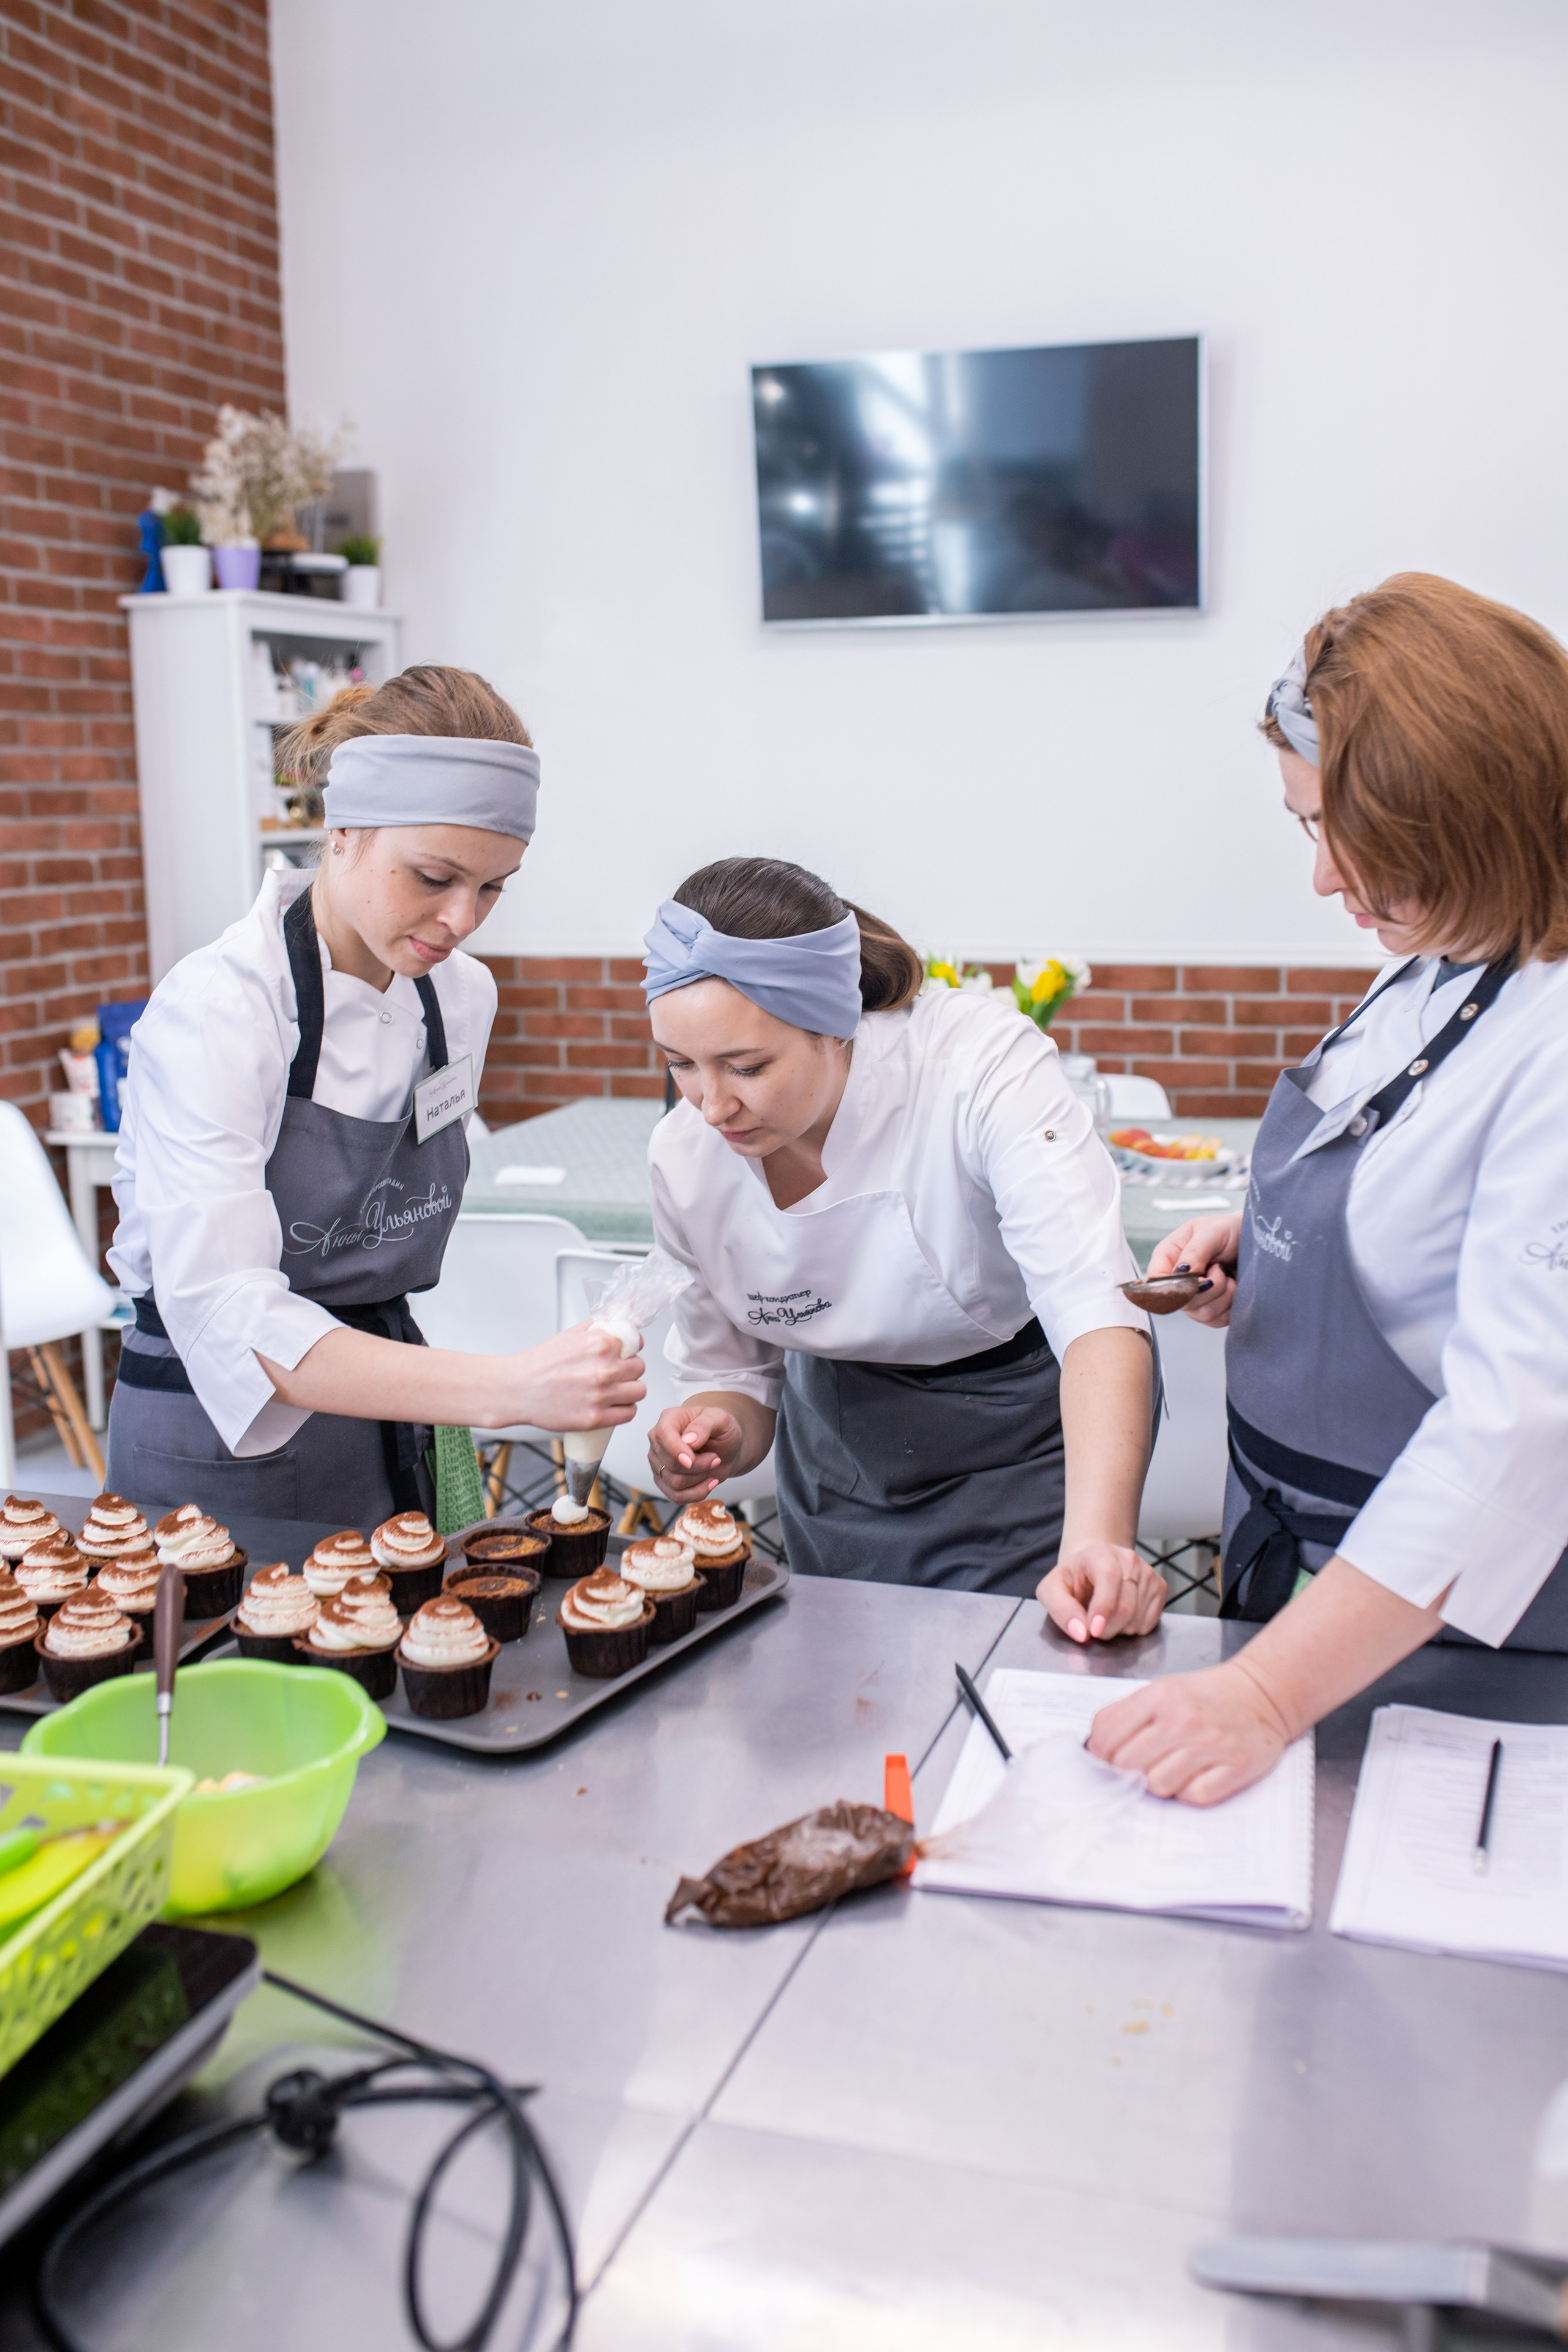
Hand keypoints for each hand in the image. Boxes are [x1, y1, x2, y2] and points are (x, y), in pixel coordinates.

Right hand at [510, 1322, 644, 1433]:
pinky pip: (629, 1413)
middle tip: (616, 1373)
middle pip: (640, 1368)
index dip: (630, 1349)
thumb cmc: (539, 1364)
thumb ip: (597, 1326)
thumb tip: (618, 1321)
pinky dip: (624, 1409)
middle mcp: (604, 1369)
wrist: (517, 1389)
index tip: (624, 1354)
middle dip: (629, 1370)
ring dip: (630, 1390)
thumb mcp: (570, 1335)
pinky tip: (613, 1405)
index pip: (637, 1343)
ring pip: (639, 1391)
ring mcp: (601, 1395)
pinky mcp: (596, 1418)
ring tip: (616, 1390)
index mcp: (600, 1344)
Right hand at [647, 1403, 744, 1502]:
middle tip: (716, 1459)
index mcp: (669, 1419)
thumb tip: (688, 1440)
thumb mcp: (720, 1419)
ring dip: (700, 1479)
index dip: (675, 1451)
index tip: (690, 1461)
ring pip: (674, 1482)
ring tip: (713, 1467)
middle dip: (699, 1466)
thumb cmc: (721, 1430)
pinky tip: (710, 1483)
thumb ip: (704, 1425)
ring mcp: (658, 1462)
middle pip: (670, 1463)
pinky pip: (676, 1496)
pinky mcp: (664, 1481)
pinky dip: (697, 1493)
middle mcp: (658, 1441)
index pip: (663, 1435)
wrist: (725, 1447)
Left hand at [1037, 1541, 1166, 1642]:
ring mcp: (1148, 1572)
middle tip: (1093, 1628)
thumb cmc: (1073, 1579)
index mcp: (1101, 1554)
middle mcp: (1128, 1559)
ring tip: (1106, 1617)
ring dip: (1119, 1631)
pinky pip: (1150, 1623)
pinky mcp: (1160, 1587)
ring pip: (1138, 1619)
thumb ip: (1061, 1610)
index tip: (1093, 1631)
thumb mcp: (1052, 1590)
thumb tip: (1081, 1633)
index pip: (1109, 1578)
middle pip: (1126, 1606)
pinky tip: (1121, 1617)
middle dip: (1106, 1629)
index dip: (1103, 1608)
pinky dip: (1133, 1629)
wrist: (1093, 1567)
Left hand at [1085, 1660, 1291, 1804]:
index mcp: (1158, 1697)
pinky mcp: (1236, 1767)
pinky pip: (1194, 1796)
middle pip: (1127, 1765)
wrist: (1262, 1692)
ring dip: (1159, 1784)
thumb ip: (1126, 1715)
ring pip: (1158, 1785)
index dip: (1101, 1755)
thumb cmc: (1206, 1695)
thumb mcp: (1160, 1690)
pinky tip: (1195, 1776)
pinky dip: (1189, 1793)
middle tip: (1143, 1765)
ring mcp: (1210, 1744)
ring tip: (1172, 1769)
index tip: (1110, 1759)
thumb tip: (1095, 1750)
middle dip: (1128, 1771)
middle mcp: (1183, 1719)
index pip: (1105, 1738)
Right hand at [1147, 1212, 1242, 1327]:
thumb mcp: (1211, 1231)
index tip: (1199, 1278)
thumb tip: (1182, 1273)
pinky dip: (1231, 1305)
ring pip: (1200, 1314)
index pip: (1155, 1282)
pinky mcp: (1212, 1309)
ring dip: (1222, 1295)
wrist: (1253, 1240)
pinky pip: (1217, 1320)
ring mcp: (1194, 1298)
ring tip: (1227, 1275)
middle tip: (1219, 1268)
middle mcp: (1177, 1280)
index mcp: (1168, 1257)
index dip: (1175, 1286)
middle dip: (1208, 1288)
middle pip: (1180, 1303)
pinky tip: (1234, 1287)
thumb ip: (1195, 1251)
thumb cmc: (1228, 1230)